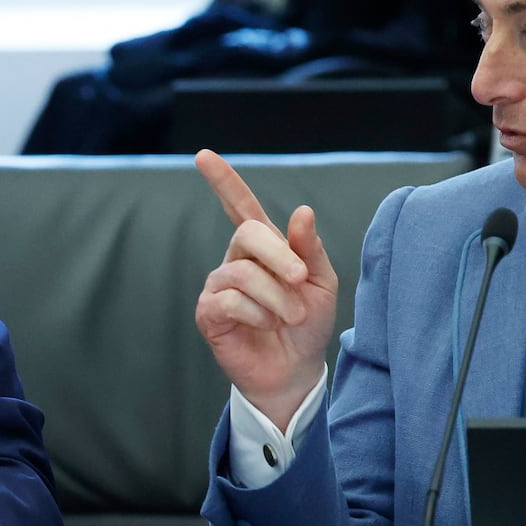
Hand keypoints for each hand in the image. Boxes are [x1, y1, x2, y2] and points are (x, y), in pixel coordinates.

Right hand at [193, 149, 337, 431]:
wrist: (297, 370)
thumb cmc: (308, 324)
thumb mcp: (321, 283)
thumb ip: (309, 248)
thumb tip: (302, 211)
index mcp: (265, 246)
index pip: (241, 206)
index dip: (223, 180)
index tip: (204, 155)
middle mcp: (237, 259)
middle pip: (248, 234)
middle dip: (279, 256)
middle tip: (301, 280)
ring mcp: (220, 285)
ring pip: (244, 273)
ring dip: (277, 297)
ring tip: (290, 317)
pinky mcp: (209, 312)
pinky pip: (230, 300)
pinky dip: (257, 313)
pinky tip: (264, 325)